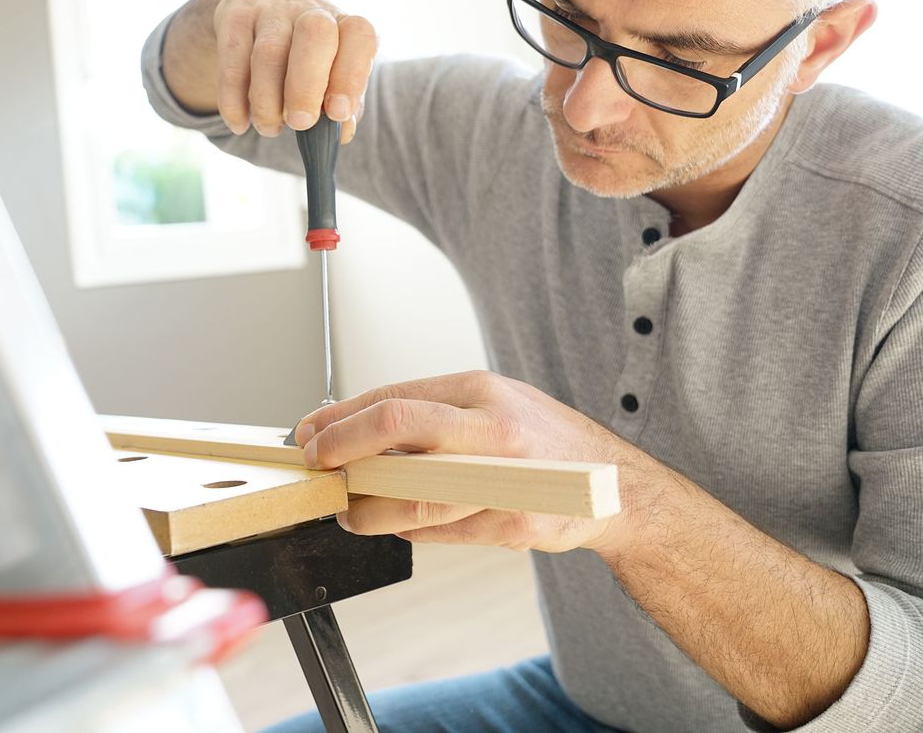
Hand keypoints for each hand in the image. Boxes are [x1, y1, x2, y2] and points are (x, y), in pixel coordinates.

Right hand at [213, 0, 377, 142]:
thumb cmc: (306, 49)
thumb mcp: (332, 68)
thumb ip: (343, 101)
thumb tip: (343, 133)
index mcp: (344, 24)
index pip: (359, 35)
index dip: (351, 75)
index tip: (338, 113)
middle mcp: (311, 9)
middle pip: (315, 36)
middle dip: (306, 87)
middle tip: (300, 123)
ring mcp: (271, 9)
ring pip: (268, 54)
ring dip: (267, 102)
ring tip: (269, 128)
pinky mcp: (234, 15)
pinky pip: (232, 62)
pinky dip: (233, 100)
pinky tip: (240, 123)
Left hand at [293, 371, 639, 553]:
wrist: (613, 484)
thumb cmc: (542, 439)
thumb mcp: (491, 403)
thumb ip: (431, 413)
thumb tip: (354, 427)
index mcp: (480, 390)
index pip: (393, 397)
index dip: (341, 418)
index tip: (310, 433)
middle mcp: (491, 428)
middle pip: (397, 428)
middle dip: (342, 448)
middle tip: (317, 465)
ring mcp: (503, 478)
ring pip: (412, 495)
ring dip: (365, 507)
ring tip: (346, 510)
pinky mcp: (511, 524)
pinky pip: (439, 532)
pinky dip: (406, 530)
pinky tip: (391, 524)